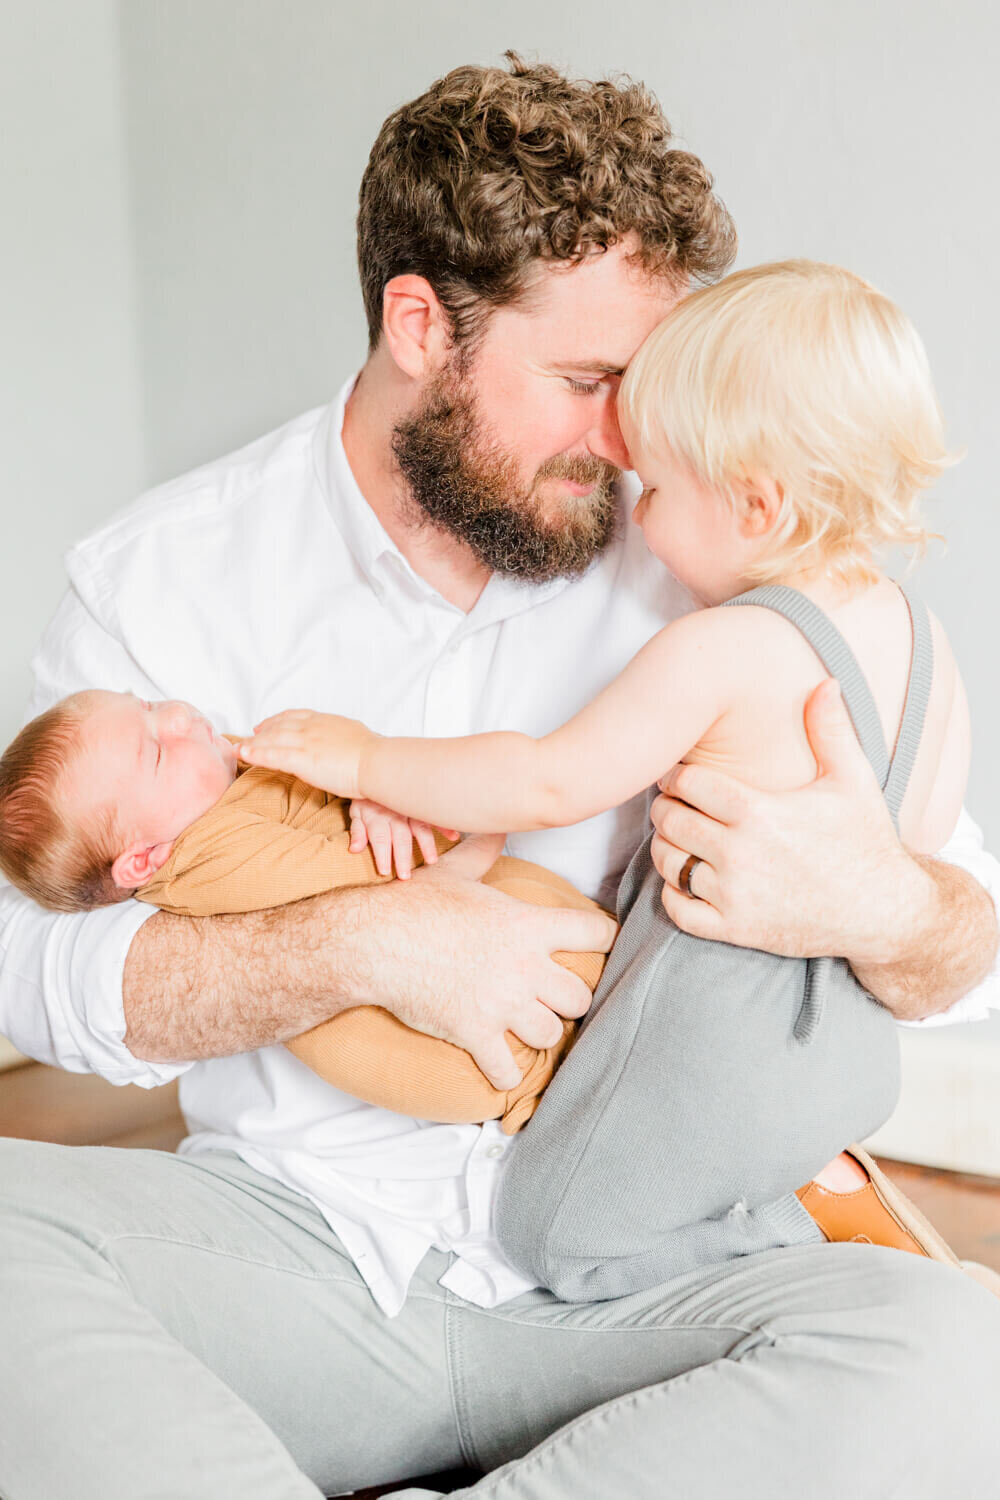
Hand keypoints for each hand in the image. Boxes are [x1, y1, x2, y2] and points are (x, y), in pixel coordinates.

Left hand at [239, 709, 373, 797]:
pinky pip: (272, 755)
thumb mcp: (358, 738)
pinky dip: (254, 754)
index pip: (297, 716)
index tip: (268, 724)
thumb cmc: (375, 755)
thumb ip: (345, 739)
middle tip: (249, 737)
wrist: (377, 762)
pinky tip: (243, 754)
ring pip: (272, 739)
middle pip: (280, 726)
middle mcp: (313, 727)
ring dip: (252, 744)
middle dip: (262, 731)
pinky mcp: (301, 759)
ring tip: (238, 748)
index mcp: (327, 721)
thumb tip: (346, 744)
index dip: (279, 719)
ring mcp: (305, 742)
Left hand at [348, 797, 458, 878]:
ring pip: (420, 827)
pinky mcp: (423, 802)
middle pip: (399, 837)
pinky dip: (445, 825)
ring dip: (426, 844)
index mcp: (377, 816)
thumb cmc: (368, 795)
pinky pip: (435, 814)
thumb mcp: (356, 810)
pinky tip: (453, 836)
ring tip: (431, 861)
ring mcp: (411, 807)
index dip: (382, 855)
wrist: (378, 766)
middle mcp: (395, 812)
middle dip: (402, 856)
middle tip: (405, 876)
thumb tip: (354, 850)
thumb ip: (357, 830)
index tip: (385, 871)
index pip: (380, 838)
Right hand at [358, 833, 617, 1088]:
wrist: (373, 940)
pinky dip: (505, 1074)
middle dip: (569, 998)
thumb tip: (494, 827)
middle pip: (580, 996)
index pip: (596, 932)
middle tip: (553, 996)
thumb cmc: (413, 905)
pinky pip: (507, 1072)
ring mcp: (501, 1005)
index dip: (604, 939)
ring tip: (526, 1027)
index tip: (599, 944)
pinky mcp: (475, 1034)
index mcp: (527, 925)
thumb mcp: (454, 872)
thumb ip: (483, 852)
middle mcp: (524, 967)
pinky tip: (500, 1067)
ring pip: (551, 1034)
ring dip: (540, 1033)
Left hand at [650, 678, 929, 963]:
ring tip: (678, 838)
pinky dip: (673, 893)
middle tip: (674, 805)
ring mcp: (735, 895)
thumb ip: (830, 730)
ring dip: (666, 848)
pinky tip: (687, 878)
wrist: (885, 912)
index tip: (678, 777)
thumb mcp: (852, 780)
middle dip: (666, 808)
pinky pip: (678, 910)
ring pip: (668, 863)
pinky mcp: (735, 929)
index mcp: (759, 811)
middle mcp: (740, 853)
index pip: (687, 784)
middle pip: (669, 821)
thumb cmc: (866, 842)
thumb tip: (824, 682)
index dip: (676, 776)